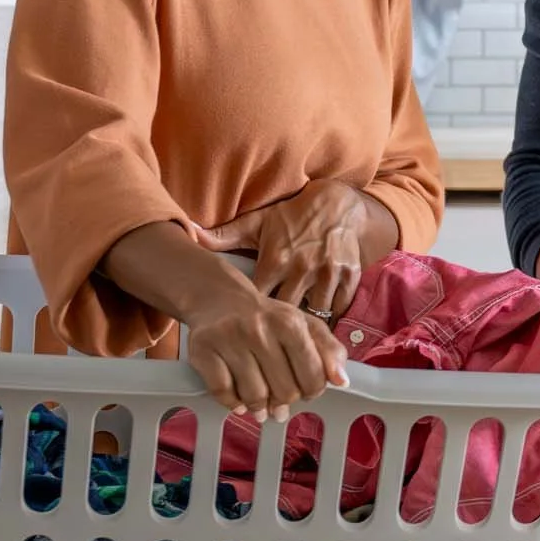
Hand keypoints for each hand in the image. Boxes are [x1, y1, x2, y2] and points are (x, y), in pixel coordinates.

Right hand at [175, 272, 350, 420]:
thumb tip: (342, 381)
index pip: (313, 376)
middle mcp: (259, 329)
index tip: (306, 390)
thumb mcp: (304, 325)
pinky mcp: (203, 350)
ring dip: (260, 409)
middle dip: (286, 403)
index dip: (313, 391)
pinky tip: (239, 402)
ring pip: (253, 396)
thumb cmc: (268, 318)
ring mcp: (229, 340)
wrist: (219, 298)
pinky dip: (233, 404)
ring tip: (262, 408)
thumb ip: (329, 351)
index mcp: (290, 323)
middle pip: (284, 391)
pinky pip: (223, 393)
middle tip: (282, 403)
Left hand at [195, 180, 384, 319]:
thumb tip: (190, 232)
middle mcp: (302, 268)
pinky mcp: (349, 276)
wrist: (337, 202)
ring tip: (297, 334)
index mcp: (275, 259)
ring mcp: (328, 273)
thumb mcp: (258, 223)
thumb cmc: (292, 216)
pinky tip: (321, 322)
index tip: (248, 326)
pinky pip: (340, 308)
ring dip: (307, 326)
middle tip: (273, 338)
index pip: (258, 300)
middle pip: (286, 315)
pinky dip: (331, 316)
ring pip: (316, 316)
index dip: (253, 316)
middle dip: (280, 328)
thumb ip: (224, 235)